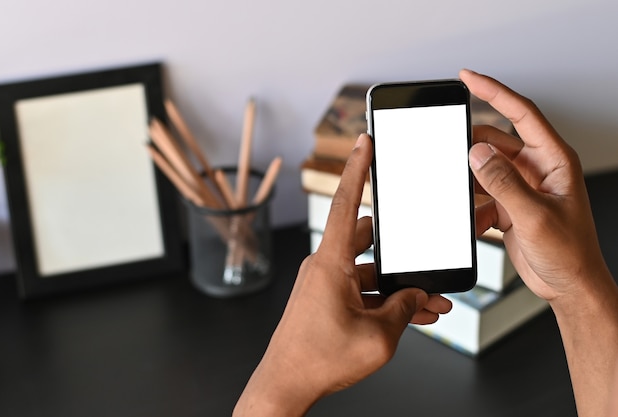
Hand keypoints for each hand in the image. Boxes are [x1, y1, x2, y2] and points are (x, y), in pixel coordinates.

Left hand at [233, 133, 451, 416]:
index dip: (357, 168)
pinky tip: (412, 314)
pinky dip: (385, 299)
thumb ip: (404, 309)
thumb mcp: (379, 336)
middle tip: (426, 259)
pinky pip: (361, 290)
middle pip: (370, 242)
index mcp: (330, 263)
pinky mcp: (325, 301)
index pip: (345, 202)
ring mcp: (323, 284)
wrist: (285, 386)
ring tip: (432, 302)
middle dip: (402, 252)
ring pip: (370, 272)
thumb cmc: (318, 360)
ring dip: (399, 285)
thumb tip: (417, 295)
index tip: (364, 141)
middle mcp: (324, 267)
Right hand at [461, 69, 610, 303]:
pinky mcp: (508, 206)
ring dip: (469, 182)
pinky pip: (480, 196)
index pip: (521, 113)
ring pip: (482, 170)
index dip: (493, 91)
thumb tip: (477, 153)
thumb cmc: (570, 253)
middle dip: (470, 147)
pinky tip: (476, 222)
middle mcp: (536, 168)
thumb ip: (504, 183)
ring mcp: (520, 187)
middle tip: (447, 150)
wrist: (569, 286)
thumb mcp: (535, 216)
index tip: (467, 78)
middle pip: (493, 141)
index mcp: (553, 160)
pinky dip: (473, 208)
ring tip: (460, 194)